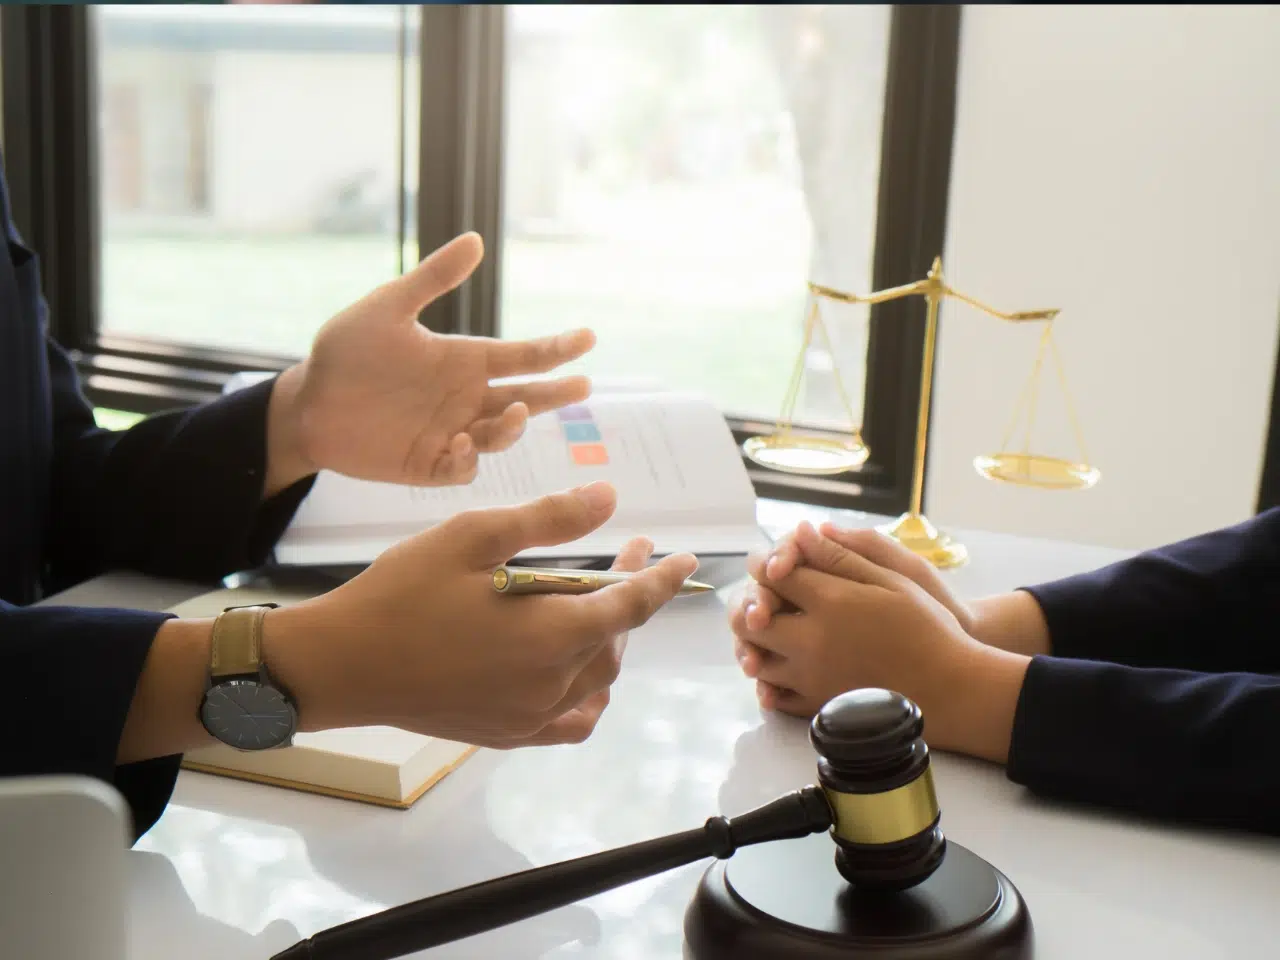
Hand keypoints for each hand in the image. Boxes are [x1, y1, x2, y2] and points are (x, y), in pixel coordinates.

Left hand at [264, 232, 596, 495]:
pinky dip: (469, 459)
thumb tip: (476, 240)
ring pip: (500, 435)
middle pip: (525, 398)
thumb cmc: (346, 351)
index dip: (556, 348)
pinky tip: (461, 443)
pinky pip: (462, 468)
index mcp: (465, 360)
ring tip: (513, 414)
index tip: (587, 337)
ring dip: (512, 427)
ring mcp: (452, 432)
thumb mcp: (388, 307)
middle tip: (582, 386)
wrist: (306, 403)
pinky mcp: (429, 464)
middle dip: (555, 394)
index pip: (523, 356)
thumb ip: (432, 279)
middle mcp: (466, 397)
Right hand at [267, 481, 698, 748]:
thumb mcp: (474, 537)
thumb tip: (608, 498)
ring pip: (598, 680)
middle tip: (623, 557)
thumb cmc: (402, 592)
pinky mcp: (505, 735)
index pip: (630, 607)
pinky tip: (580, 672)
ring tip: (599, 604)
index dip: (662, 580)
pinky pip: (571, 721)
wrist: (340, 665)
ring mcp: (529, 716)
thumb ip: (548, 519)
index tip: (685, 558)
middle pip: (615, 640)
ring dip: (610, 641)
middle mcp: (551, 684)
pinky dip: (588, 694)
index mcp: (551, 635)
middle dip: (628, 596)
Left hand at [728, 523, 1026, 761]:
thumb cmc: (928, 628)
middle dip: (751, 603)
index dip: (765, 563)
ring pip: (756, 658)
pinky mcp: (817, 706)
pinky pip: (774, 694)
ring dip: (755, 642)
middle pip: (751, 618)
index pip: (772, 574)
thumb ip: (841, 556)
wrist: (952, 689)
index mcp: (830, 602)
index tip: (773, 563)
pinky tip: (783, 666)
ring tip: (772, 631)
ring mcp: (811, 678)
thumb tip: (801, 532)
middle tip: (764, 598)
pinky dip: (770, 678)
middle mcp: (811, 641)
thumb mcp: (892, 580)